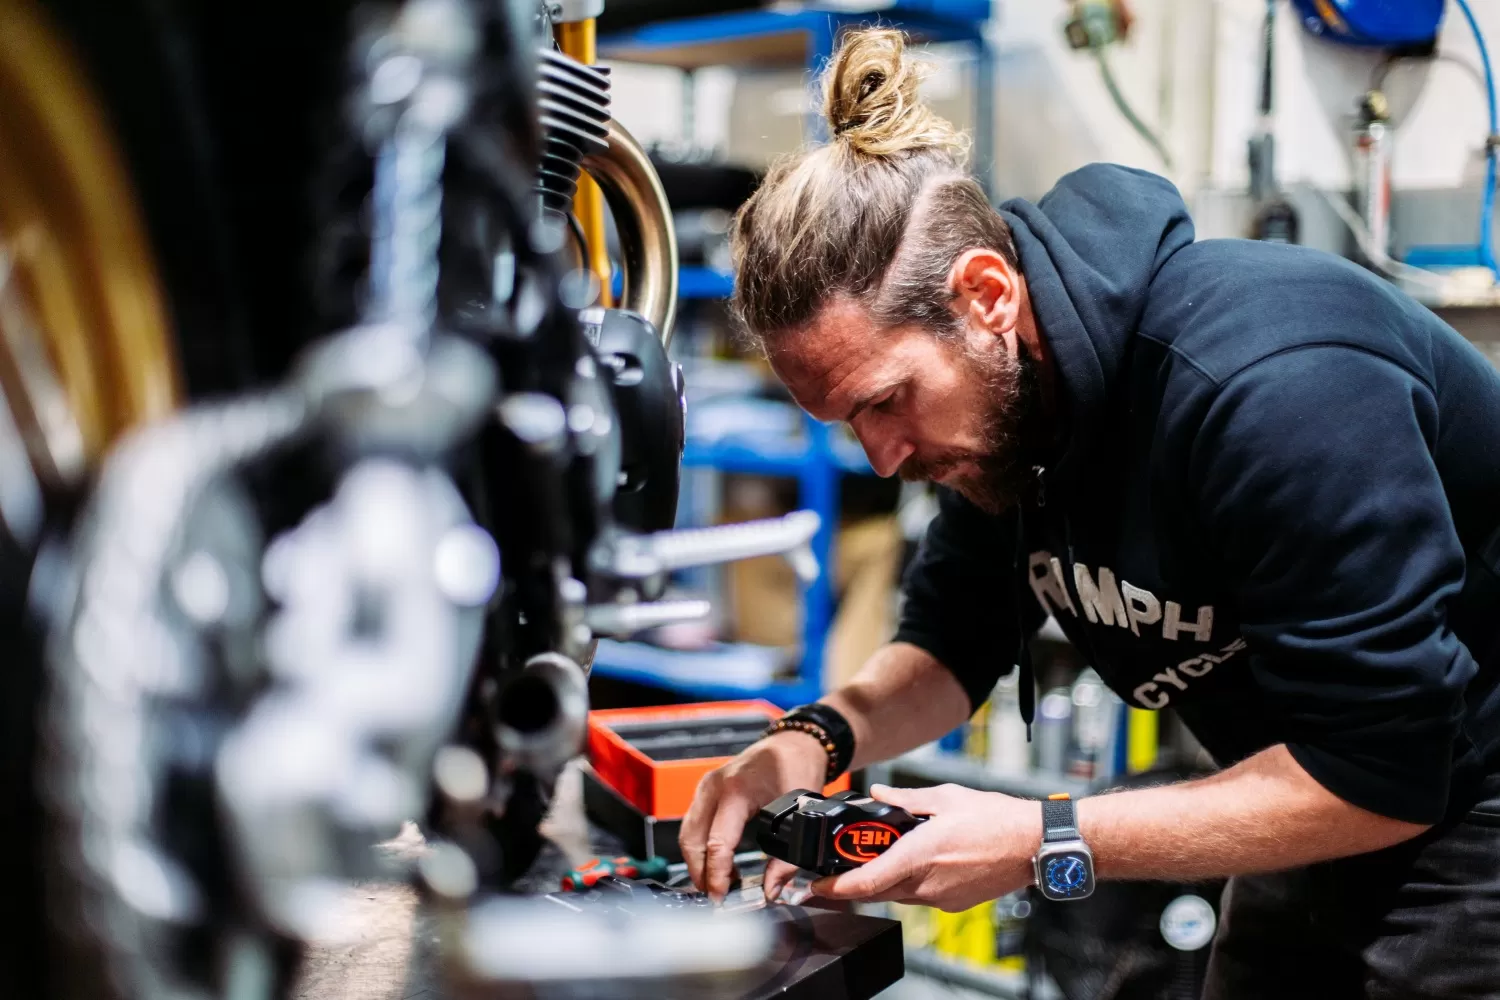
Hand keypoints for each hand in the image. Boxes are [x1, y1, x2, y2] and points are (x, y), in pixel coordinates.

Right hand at [679, 730, 827, 901]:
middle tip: (716, 897)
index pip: (716, 842)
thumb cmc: (797, 767)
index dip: (716, 875)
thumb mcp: (799, 812)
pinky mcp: (707, 791)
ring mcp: (707, 787)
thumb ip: (787, 858)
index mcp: (736, 791)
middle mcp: (714, 787)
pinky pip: (694, 824)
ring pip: (688, 833)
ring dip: (698, 862)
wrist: (793, 742)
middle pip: (691, 840)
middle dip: (700, 873)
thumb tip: (771, 890)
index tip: (721, 898)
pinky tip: (720, 863)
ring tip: (719, 885)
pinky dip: (701, 847)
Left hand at [808, 784, 1042, 911]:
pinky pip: (920, 896)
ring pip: (898, 895)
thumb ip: (906, 800)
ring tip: (882, 856)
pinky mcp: (953, 902)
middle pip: (877, 891)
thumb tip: (879, 795)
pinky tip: (916, 863)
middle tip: (840, 868)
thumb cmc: (996, 821)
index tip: (816, 886)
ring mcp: (941, 897)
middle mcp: (927, 883)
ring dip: (884, 880)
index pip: (866, 882)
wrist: (1032, 844)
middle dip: (854, 882)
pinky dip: (909, 883)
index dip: (835, 888)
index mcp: (919, 856)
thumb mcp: (946, 798)